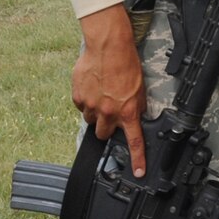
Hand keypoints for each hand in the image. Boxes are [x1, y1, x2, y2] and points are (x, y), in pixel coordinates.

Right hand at [73, 4, 146, 175]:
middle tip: (110, 113)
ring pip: (90, 120)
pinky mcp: (78, 97)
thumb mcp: (140, 88)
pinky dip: (86, 100)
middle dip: (106, 127)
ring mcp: (91, 106)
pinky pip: (81, 105)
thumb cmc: (127, 64)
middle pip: (103, 134)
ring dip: (96, 113)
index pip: (134, 141)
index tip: (138, 171)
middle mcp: (108, 112)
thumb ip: (136, 106)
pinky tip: (93, 87)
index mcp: (127, 111)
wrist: (108, 47)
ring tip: (102, 94)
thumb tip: (134, 117)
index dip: (137, 159)